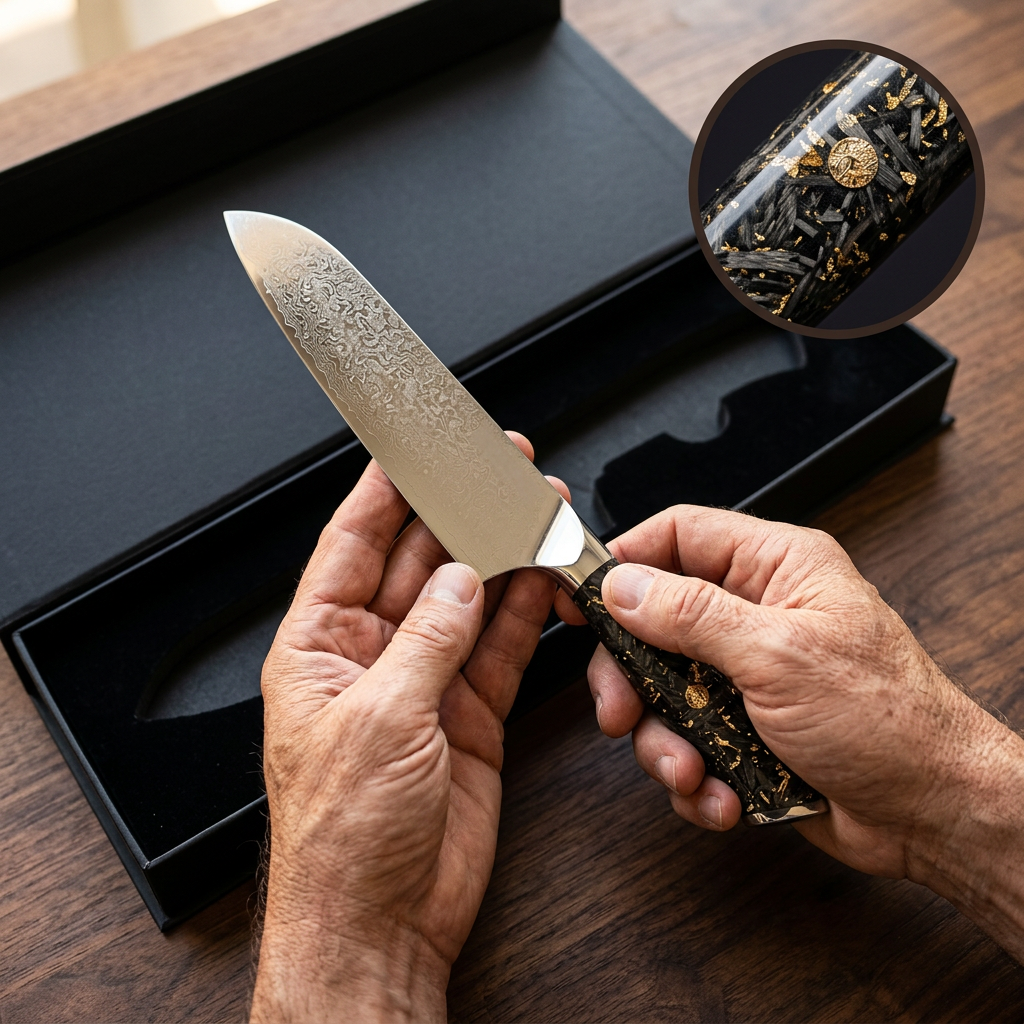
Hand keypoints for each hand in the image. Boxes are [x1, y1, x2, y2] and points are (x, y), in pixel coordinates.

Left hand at [251, 435, 563, 1022]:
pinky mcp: (468, 714)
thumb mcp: (378, 720)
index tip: (414, 447)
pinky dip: (523, 612)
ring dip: (500, 557)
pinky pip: (498, 647)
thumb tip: (459, 580)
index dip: (383, 491)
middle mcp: (370, 656)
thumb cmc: (341, 837)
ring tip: (534, 513)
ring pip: (467, 598)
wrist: (381, 921)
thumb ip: (427, 641)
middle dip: (457, 514)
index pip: (352, 545)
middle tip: (496, 472)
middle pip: (418, 561)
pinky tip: (542, 578)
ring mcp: (424, 683)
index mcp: (318, 647)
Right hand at [556, 506, 1023, 956]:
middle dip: (633, 676)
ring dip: (665, 741)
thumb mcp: (780, 654)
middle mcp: (756, 614)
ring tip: (692, 769)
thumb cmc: (891, 720)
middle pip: (654, 622)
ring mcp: (746, 675)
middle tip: (623, 708)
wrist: (931, 813)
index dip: (625, 560)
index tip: (583, 597)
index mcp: (776, 568)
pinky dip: (694, 776)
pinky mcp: (742, 730)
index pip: (679, 535)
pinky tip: (723, 794)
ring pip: (662, 692)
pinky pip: (686, 742)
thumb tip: (625, 585)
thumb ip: (693, 614)